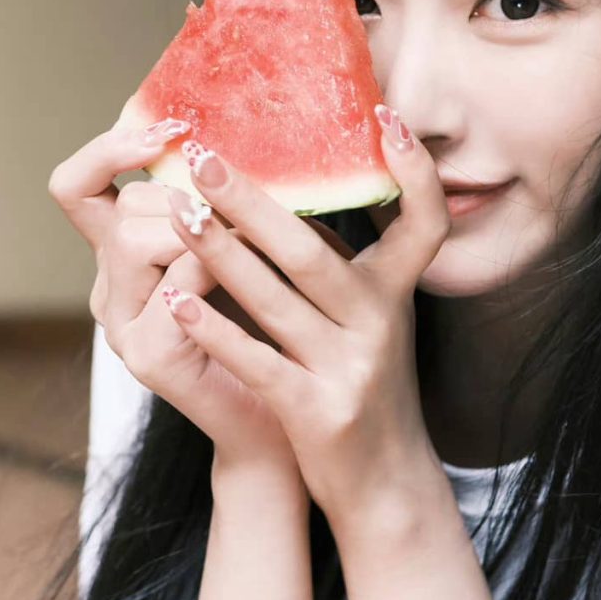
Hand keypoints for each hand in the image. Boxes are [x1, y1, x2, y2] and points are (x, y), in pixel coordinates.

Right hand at [48, 112, 298, 476]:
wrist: (284, 423)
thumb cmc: (276, 324)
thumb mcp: (251, 244)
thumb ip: (231, 199)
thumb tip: (249, 130)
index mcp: (122, 255)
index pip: (78, 184)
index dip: (110, 147)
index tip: (171, 125)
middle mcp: (111, 289)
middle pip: (117, 206)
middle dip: (182, 195)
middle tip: (238, 206)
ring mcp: (123, 328)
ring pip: (133, 241)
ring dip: (200, 228)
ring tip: (254, 239)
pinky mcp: (149, 361)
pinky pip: (174, 291)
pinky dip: (216, 269)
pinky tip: (256, 270)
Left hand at [155, 104, 450, 525]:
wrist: (385, 484)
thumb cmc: (361, 384)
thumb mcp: (370, 318)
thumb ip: (343, 262)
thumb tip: (287, 189)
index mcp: (395, 292)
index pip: (425, 221)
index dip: (414, 172)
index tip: (385, 115)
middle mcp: (381, 323)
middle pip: (313, 250)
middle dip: (253, 200)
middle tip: (203, 154)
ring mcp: (351, 369)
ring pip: (279, 300)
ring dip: (220, 253)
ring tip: (176, 211)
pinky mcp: (320, 412)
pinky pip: (259, 361)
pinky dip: (216, 328)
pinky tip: (175, 300)